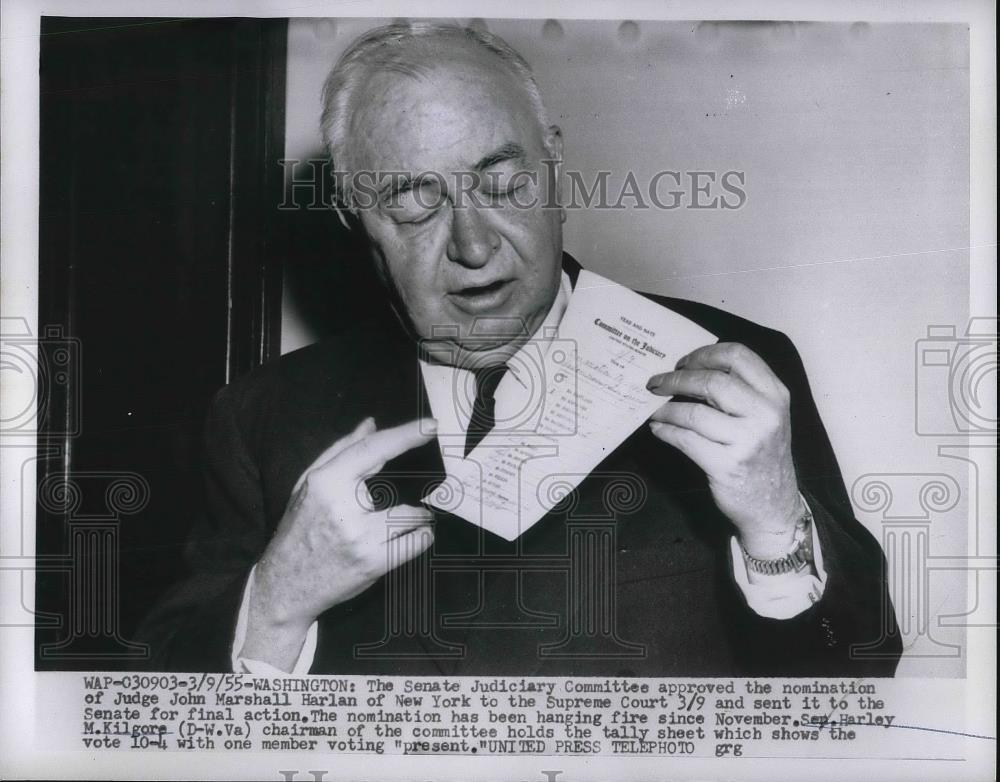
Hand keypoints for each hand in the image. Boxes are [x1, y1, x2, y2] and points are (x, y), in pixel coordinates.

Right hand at [241, 417, 436, 669]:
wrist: (285, 585)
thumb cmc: (299, 528)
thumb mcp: (308, 484)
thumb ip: (340, 451)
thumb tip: (370, 425)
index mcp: (326, 482)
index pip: (374, 450)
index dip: (406, 435)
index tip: (431, 426)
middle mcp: (343, 508)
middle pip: (397, 486)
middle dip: (415, 487)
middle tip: (425, 491)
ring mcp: (360, 537)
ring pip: (410, 516)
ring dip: (420, 516)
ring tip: (419, 517)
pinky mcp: (372, 563)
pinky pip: (414, 543)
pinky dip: (421, 537)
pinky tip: (417, 534)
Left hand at [646, 342, 802, 558]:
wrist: (774, 506)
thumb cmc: (762, 456)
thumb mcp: (765, 417)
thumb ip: (740, 391)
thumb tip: (689, 371)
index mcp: (775, 395)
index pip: (738, 355)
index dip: (704, 354)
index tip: (682, 361)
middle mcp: (765, 414)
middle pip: (711, 381)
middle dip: (676, 379)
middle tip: (656, 383)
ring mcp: (747, 441)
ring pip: (693, 412)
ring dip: (665, 409)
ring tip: (654, 409)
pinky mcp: (727, 466)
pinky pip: (685, 440)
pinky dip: (665, 431)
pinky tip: (658, 429)